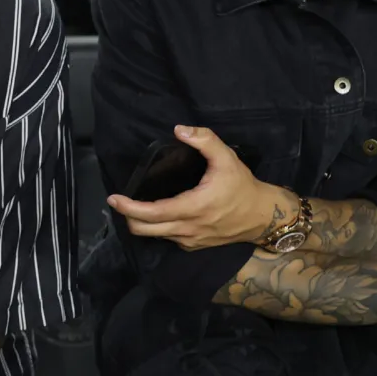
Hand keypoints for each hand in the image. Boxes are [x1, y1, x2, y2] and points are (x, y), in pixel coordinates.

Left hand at [106, 125, 281, 249]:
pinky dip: (157, 228)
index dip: (128, 207)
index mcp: (193, 207)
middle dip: (128, 216)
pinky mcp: (194, 246)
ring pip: (154, 236)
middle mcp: (188, 228)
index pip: (152, 213)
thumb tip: (179, 130)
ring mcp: (190, 240)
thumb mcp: (227, 158)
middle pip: (144, 230)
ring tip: (136, 206)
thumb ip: (205, 140)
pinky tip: (159, 214)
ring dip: (141, 223)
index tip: (114, 198)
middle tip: (121, 201)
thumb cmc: (242, 186)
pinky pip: (167, 239)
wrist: (262, 216)